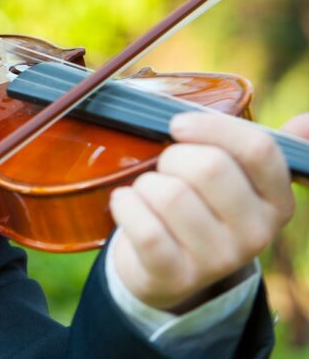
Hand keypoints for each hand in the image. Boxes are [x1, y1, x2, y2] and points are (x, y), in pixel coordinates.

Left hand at [109, 111, 308, 311]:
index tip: (178, 125)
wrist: (164, 270)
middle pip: (208, 167)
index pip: (258, 149)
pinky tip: (126, 204)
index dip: (212, 127)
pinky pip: (145, 228)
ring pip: (169, 194)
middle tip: (165, 170)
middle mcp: (258, 234)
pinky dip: (125, 205)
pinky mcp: (177, 276)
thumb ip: (261, 150)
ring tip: (148, 194)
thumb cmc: (197, 206)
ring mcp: (219, 260)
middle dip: (172, 157)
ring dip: (145, 184)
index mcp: (277, 201)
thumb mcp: (235, 181)